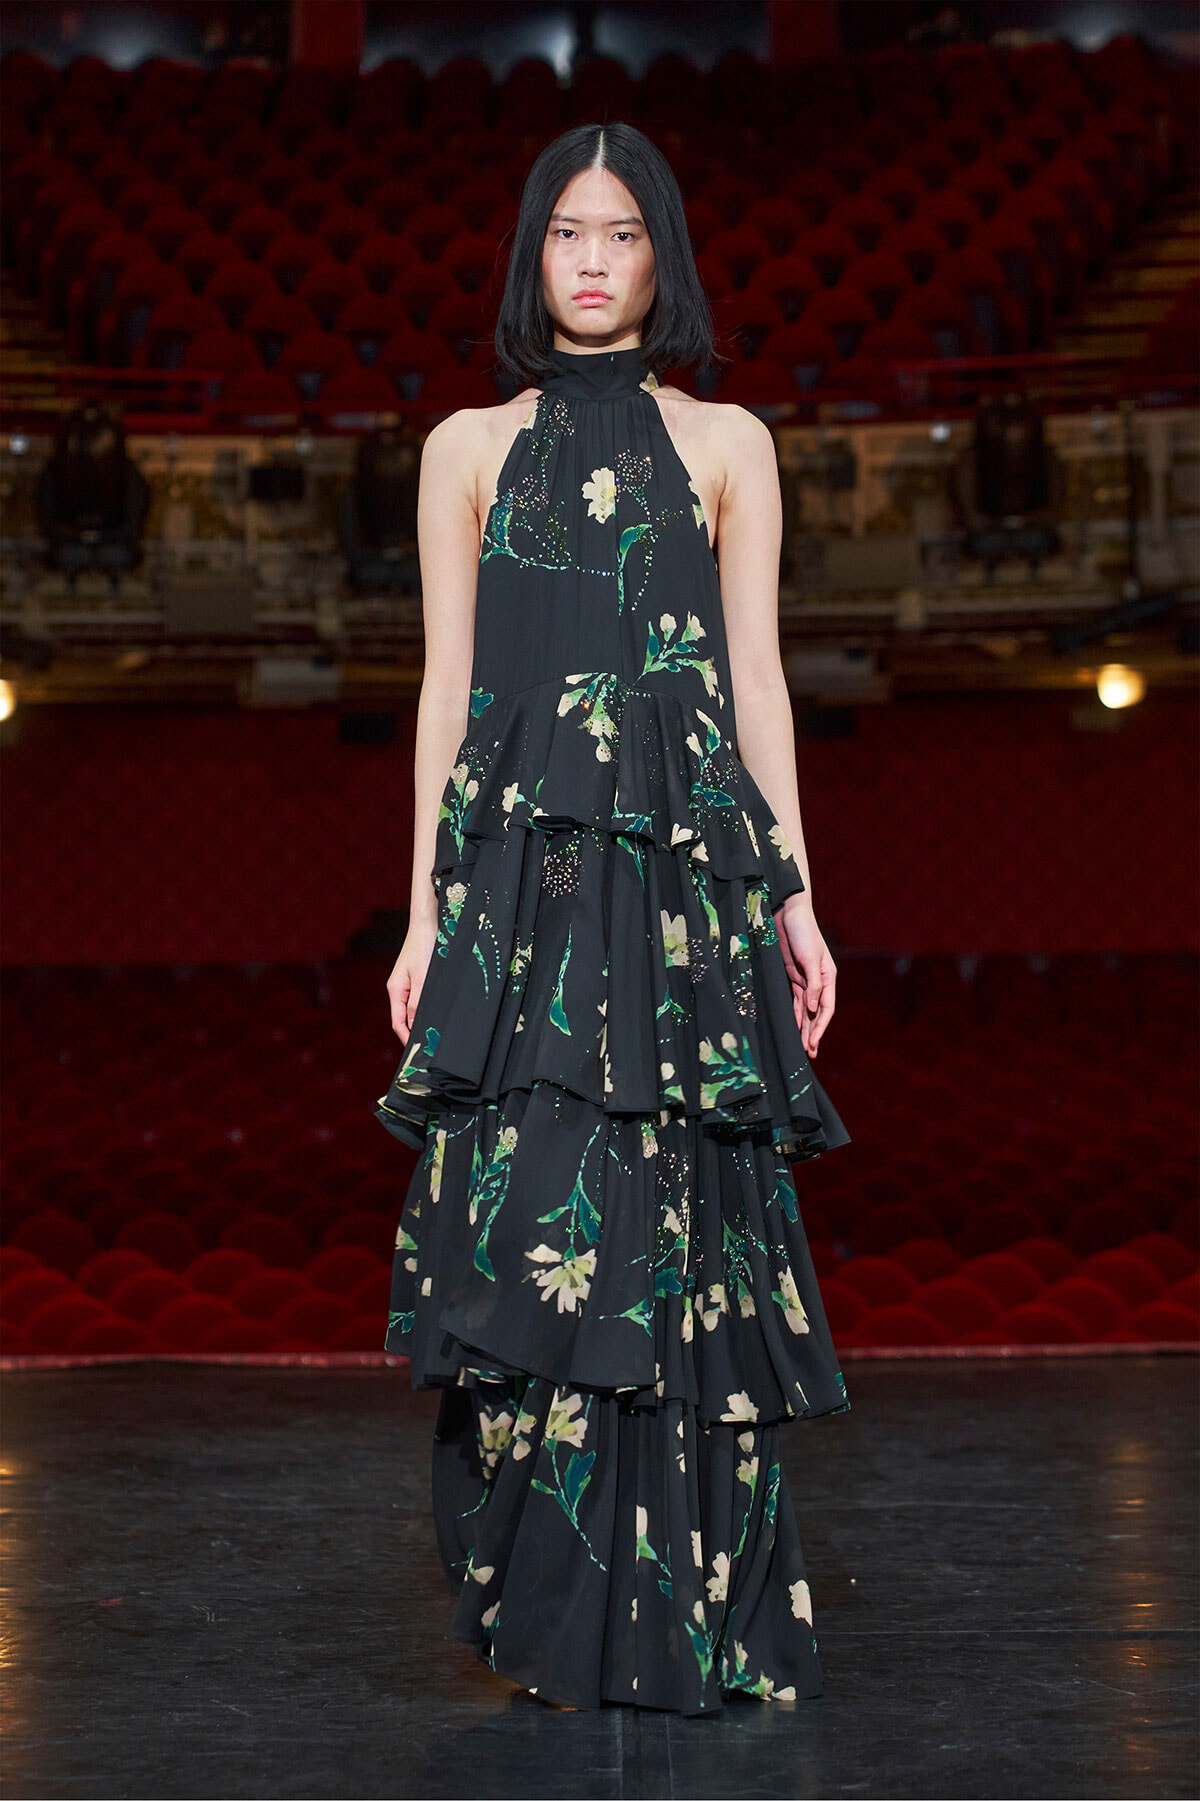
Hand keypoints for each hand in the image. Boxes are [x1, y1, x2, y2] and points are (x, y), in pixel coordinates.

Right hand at [386, 916, 437, 1046]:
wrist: (426, 923)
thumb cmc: (424, 946)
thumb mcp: (423, 977)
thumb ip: (416, 1002)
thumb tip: (412, 1024)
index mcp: (395, 990)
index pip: (397, 1022)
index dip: (406, 1038)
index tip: (417, 1052)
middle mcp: (397, 988)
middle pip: (402, 1018)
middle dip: (412, 1033)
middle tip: (427, 1048)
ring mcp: (405, 983)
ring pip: (410, 1009)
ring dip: (418, 1022)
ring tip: (431, 1036)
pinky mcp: (414, 978)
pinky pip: (416, 1000)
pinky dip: (422, 1010)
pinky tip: (433, 1015)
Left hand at [774, 893, 836, 1059]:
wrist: (787, 912)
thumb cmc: (803, 931)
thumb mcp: (810, 959)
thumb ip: (813, 984)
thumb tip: (814, 1009)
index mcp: (828, 977)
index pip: (826, 1008)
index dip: (820, 1027)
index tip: (813, 1043)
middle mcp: (819, 981)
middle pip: (817, 1013)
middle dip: (813, 1033)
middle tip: (810, 1054)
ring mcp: (805, 980)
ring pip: (805, 1010)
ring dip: (804, 1028)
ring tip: (802, 1047)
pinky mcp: (792, 975)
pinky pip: (793, 1000)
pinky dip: (793, 1014)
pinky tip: (792, 1027)